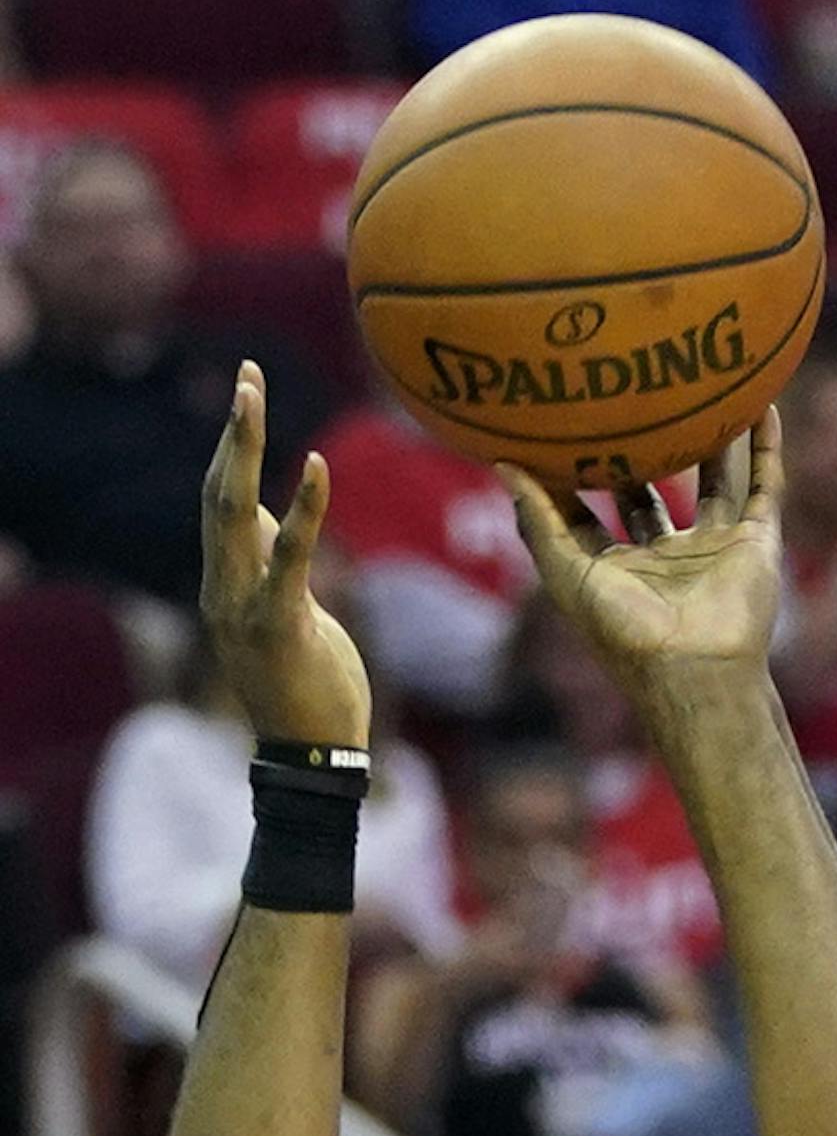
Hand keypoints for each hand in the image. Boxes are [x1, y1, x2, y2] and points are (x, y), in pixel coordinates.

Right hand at [199, 362, 370, 752]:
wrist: (311, 761)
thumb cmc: (308, 689)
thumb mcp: (287, 615)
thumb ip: (274, 566)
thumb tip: (274, 520)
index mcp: (225, 583)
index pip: (220, 500)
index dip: (231, 446)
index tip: (246, 391)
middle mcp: (223, 587)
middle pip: (218, 492)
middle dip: (233, 430)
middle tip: (247, 374)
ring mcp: (243, 606)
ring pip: (234, 511)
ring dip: (244, 448)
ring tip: (253, 393)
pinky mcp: (278, 624)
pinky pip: (291, 556)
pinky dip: (305, 508)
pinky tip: (318, 464)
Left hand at [504, 414, 782, 712]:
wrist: (697, 669)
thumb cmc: (627, 632)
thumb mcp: (569, 574)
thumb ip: (538, 522)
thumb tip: (502, 466)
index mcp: (621, 571)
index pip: (593, 514)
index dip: (574, 475)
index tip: (557, 426)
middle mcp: (668, 559)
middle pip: (653, 492)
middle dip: (640, 451)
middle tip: (626, 396)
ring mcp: (714, 550)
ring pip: (714, 481)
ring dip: (712, 439)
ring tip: (702, 384)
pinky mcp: (755, 544)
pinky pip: (765, 485)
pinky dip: (767, 447)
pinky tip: (764, 403)